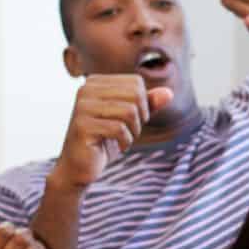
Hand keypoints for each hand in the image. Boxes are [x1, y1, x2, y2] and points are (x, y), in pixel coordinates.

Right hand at [53, 75, 174, 189]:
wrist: (79, 165)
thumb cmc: (105, 140)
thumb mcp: (131, 119)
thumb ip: (148, 104)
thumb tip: (169, 93)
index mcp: (96, 82)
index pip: (136, 82)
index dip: (143, 103)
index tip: (132, 120)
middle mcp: (86, 89)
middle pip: (135, 94)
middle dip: (140, 117)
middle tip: (130, 131)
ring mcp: (82, 106)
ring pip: (129, 111)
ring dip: (134, 130)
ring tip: (123, 139)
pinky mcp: (82, 125)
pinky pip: (119, 128)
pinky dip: (125, 141)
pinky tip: (118, 146)